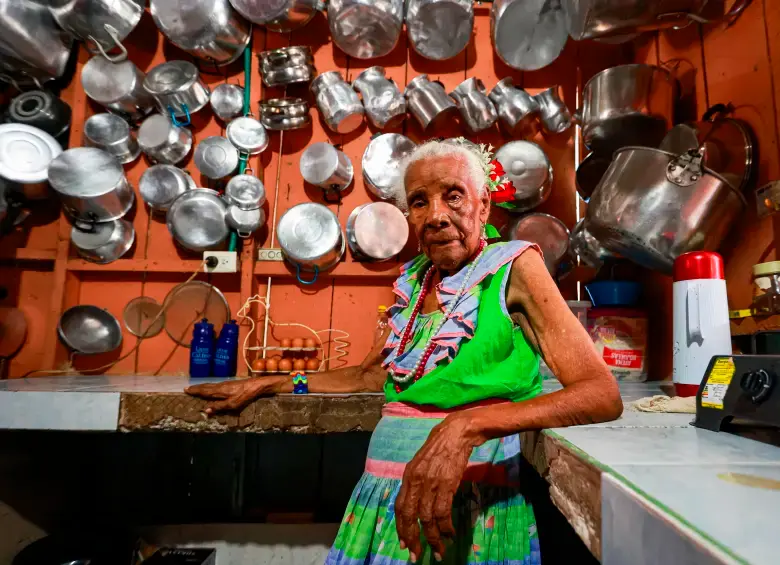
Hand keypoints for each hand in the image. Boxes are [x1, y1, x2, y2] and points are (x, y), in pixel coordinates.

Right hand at [185, 377, 278, 413]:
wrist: (256, 386)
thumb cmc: (244, 395)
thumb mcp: (232, 404)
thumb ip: (219, 407)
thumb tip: (205, 410)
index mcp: (219, 390)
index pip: (204, 391)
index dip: (195, 391)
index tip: (186, 390)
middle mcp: (220, 386)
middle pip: (206, 387)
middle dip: (196, 388)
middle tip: (187, 388)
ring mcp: (225, 384)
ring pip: (210, 385)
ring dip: (202, 387)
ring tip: (196, 388)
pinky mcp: (230, 384)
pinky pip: (215, 386)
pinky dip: (209, 387)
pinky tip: (211, 388)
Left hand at [395, 412, 481, 562]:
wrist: (457, 431)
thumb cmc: (441, 445)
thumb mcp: (422, 463)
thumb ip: (417, 482)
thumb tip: (416, 503)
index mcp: (408, 475)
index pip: (400, 507)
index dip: (401, 527)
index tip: (404, 543)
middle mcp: (416, 480)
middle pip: (410, 515)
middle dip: (412, 538)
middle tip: (416, 554)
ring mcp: (431, 482)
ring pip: (427, 518)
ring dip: (433, 537)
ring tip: (438, 550)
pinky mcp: (447, 483)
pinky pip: (443, 511)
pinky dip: (445, 526)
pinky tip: (449, 533)